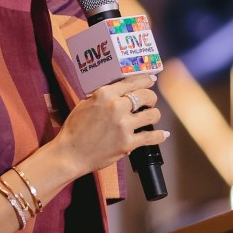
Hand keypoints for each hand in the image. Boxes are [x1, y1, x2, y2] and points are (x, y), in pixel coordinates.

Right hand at [52, 74, 168, 177]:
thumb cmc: (75, 128)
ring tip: (150, 117)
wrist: (70, 153)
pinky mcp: (128, 143)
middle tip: (149, 102)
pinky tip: (162, 134)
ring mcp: (124, 126)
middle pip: (147, 96)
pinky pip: (152, 137)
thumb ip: (102, 96)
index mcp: (105, 94)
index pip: (133, 81)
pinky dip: (159, 136)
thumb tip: (118, 90)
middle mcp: (116, 107)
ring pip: (153, 115)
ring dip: (154, 115)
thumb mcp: (85, 103)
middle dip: (151, 98)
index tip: (151, 80)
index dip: (146, 79)